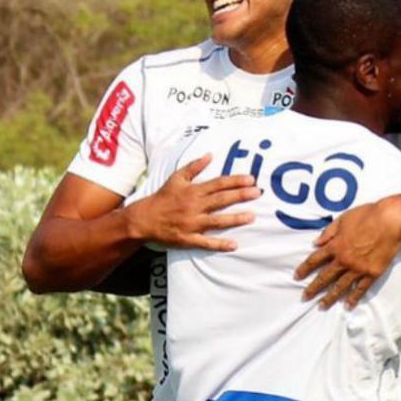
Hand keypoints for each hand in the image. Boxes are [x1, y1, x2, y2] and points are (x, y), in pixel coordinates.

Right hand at [126, 154, 258, 249]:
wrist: (142, 219)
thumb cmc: (162, 197)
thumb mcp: (176, 178)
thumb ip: (194, 167)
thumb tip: (210, 155)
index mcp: (192, 191)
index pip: (217, 184)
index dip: (235, 181)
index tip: (251, 179)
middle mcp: (194, 206)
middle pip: (221, 200)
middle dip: (240, 196)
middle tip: (257, 193)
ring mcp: (191, 223)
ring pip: (217, 221)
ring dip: (235, 219)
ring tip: (252, 217)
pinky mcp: (187, 238)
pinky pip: (205, 242)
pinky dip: (219, 244)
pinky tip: (234, 245)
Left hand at [294, 198, 400, 308]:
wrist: (390, 220)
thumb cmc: (367, 215)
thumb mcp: (343, 219)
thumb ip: (328, 232)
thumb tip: (315, 243)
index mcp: (335, 245)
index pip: (314, 260)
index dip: (304, 269)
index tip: (297, 277)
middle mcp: (344, 260)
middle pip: (324, 277)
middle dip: (313, 288)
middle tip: (305, 297)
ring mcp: (358, 268)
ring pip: (340, 286)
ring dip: (330, 297)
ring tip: (322, 306)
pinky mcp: (372, 273)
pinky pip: (361, 288)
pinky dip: (354, 298)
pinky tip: (347, 305)